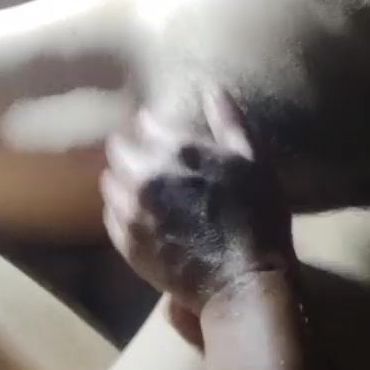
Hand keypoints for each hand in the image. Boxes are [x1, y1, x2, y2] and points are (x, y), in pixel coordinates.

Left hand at [101, 87, 293, 314]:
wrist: (244, 281)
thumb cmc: (258, 216)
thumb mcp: (253, 160)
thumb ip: (228, 121)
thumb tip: (211, 88)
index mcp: (175, 149)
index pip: (144, 122)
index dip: (153, 125)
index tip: (162, 132)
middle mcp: (144, 175)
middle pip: (119, 150)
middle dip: (133, 150)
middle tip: (153, 161)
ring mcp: (131, 212)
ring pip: (111, 183)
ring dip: (124, 180)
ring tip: (145, 190)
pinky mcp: (126, 244)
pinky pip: (111, 217)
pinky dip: (122, 211)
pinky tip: (143, 217)